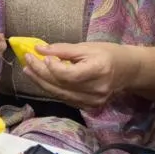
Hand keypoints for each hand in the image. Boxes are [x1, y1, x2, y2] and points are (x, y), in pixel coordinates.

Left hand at [21, 42, 140, 108]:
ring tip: (29, 70)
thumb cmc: (108, 54)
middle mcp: (96, 90)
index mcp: (98, 71)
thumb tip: (39, 49)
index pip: (69, 75)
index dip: (52, 67)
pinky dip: (52, 89)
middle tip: (27, 61)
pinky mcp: (89, 106)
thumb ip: (63, 50)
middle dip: (40, 73)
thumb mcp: (87, 47)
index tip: (40, 55)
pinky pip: (65, 99)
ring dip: (41, 82)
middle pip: (61, 85)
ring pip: (60, 94)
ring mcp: (93, 101)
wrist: (128, 71)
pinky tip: (42, 80)